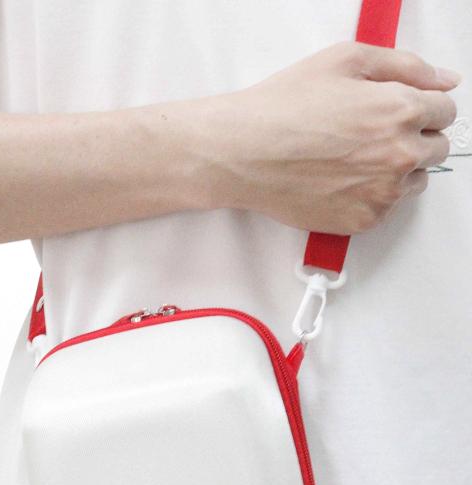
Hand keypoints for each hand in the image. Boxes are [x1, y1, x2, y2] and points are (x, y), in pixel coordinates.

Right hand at [194, 41, 460, 233]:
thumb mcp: (344, 60)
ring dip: (395, 170)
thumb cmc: (282, 108)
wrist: (241, 154)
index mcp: (401, 111)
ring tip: (351, 160)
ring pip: (413, 182)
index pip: (445, 111)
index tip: (399, 112)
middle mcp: (399, 156)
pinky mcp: (361, 221)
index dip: (421, 107)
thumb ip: (406, 65)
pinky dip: (370, 196)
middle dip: (412, 138)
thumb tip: (443, 82)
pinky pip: (385, 209)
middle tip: (370, 136)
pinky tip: (339, 180)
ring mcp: (381, 194)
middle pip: (436, 149)